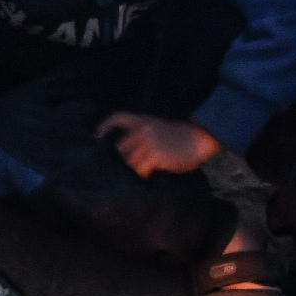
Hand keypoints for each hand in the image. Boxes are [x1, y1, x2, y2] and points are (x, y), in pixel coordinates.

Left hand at [97, 113, 222, 177]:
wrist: (199, 138)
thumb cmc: (182, 136)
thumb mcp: (160, 128)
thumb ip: (144, 135)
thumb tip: (131, 151)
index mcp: (143, 120)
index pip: (118, 118)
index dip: (105, 127)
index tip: (97, 137)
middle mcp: (142, 130)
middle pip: (120, 147)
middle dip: (120, 158)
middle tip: (122, 167)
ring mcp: (148, 143)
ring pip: (128, 160)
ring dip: (131, 169)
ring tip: (136, 175)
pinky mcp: (155, 156)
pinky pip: (140, 169)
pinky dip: (141, 174)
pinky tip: (146, 177)